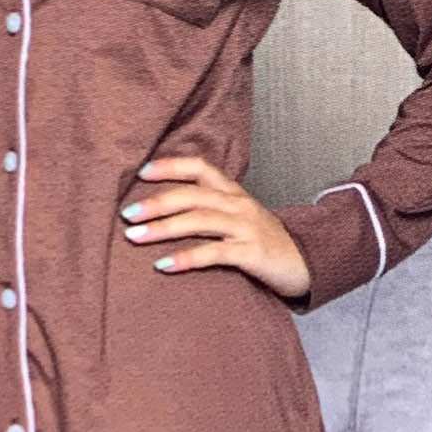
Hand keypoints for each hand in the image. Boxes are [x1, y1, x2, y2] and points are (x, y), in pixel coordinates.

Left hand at [119, 155, 311, 303]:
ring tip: (134, 237)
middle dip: (156, 203)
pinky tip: (163, 265)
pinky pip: (214, 253)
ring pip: (199, 221)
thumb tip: (162, 210)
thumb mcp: (237, 217)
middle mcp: (238, 204)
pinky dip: (186, 258)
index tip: (141, 172)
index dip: (170, 166)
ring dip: (163, 228)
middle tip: (127, 214)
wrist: (304, 264)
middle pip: (192, 195)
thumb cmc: (262, 241)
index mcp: (233, 192)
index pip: (200, 168)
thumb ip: (208, 209)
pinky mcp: (251, 253)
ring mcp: (246, 227)